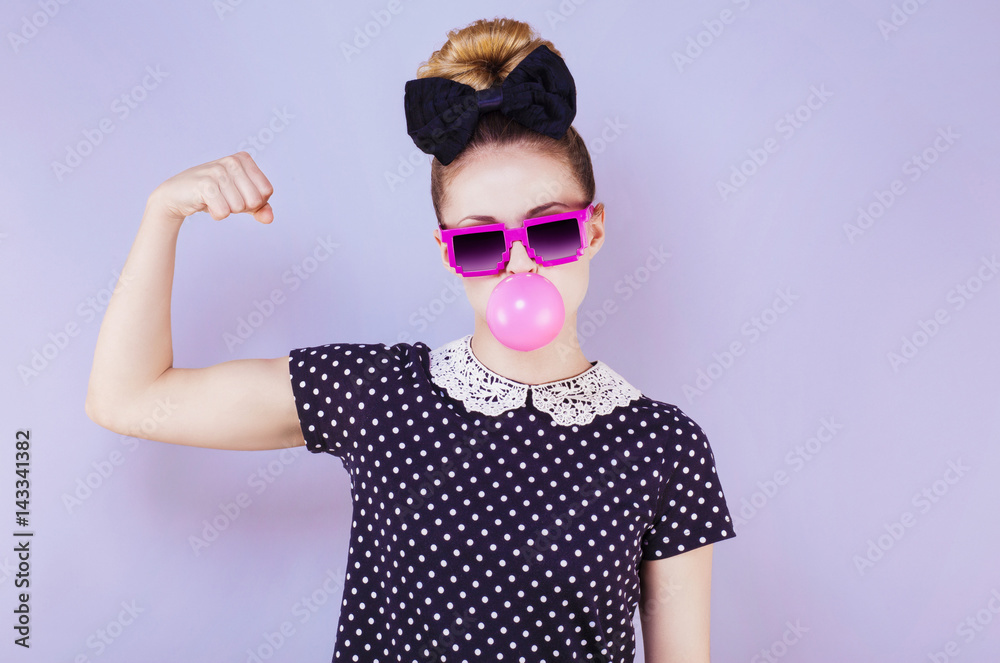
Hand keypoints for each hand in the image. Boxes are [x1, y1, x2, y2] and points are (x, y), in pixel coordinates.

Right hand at [147, 151, 273, 223]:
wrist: (178, 195)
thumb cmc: (214, 195)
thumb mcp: (241, 199)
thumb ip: (260, 208)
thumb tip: (269, 218)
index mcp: (243, 159)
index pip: (267, 191)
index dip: (255, 201)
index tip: (237, 194)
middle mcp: (232, 161)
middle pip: (255, 200)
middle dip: (241, 207)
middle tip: (224, 198)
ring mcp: (218, 171)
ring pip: (239, 207)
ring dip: (227, 210)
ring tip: (214, 199)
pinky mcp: (205, 184)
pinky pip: (224, 212)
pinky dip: (217, 214)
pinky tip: (206, 204)